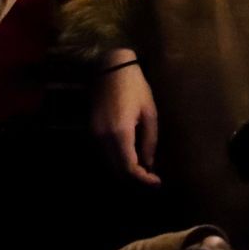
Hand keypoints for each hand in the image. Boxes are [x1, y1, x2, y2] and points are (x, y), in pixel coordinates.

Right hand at [92, 49, 161, 185]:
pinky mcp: (91, 130)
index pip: (129, 168)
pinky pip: (104, 154)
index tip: (157, 182)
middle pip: (117, 171)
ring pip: (109, 164)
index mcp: (120, 132)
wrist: (111, 67)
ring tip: (144, 169)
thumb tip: (149, 164)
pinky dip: (117, 160)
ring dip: (125, 171)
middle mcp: (103, 137)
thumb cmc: (135, 86)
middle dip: (135, 178)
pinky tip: (130, 156)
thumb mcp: (149, 112)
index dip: (143, 180)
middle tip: (152, 178)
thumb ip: (149, 141)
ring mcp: (94, 134)